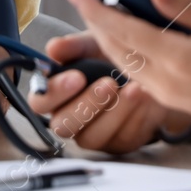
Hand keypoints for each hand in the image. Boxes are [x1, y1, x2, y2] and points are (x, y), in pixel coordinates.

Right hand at [26, 32, 186, 152]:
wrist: (150, 70)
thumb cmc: (111, 58)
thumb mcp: (94, 45)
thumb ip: (74, 46)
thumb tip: (53, 48)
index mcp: (56, 95)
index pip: (40, 102)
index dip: (54, 93)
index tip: (77, 77)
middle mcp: (69, 119)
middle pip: (63, 126)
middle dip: (86, 104)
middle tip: (109, 83)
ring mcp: (94, 135)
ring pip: (93, 137)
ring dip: (115, 111)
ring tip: (134, 88)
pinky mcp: (120, 144)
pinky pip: (123, 139)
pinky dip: (136, 116)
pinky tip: (146, 96)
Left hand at [64, 0, 190, 136]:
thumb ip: (186, 8)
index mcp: (176, 60)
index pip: (120, 30)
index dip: (94, 7)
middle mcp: (163, 82)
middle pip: (113, 47)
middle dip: (91, 19)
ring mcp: (165, 95)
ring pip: (120, 62)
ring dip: (103, 36)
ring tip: (94, 11)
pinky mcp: (170, 102)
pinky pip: (134, 74)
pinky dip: (121, 52)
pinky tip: (122, 39)